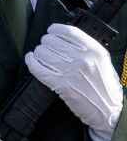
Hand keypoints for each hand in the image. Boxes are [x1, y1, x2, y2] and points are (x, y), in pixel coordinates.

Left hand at [25, 23, 122, 140]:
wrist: (109, 111)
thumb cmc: (105, 86)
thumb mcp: (103, 62)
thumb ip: (87, 49)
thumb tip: (66, 37)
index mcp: (95, 52)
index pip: (69, 32)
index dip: (56, 29)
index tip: (51, 30)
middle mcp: (83, 59)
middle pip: (52, 41)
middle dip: (46, 42)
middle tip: (47, 47)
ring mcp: (71, 72)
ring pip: (43, 53)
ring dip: (39, 53)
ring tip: (41, 55)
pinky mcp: (61, 85)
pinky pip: (38, 68)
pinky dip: (31, 62)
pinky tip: (31, 59)